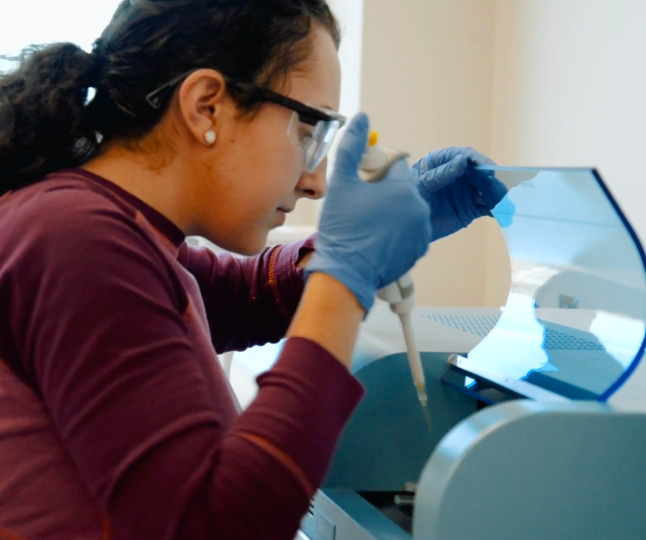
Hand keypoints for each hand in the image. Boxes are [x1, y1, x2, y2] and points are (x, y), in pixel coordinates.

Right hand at [306, 114, 430, 312]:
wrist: (346, 273)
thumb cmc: (343, 229)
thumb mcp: (342, 183)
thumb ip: (353, 147)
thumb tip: (362, 118)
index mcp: (404, 189)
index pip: (396, 166)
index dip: (377, 172)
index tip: (363, 184)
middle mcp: (419, 209)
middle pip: (403, 189)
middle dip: (385, 193)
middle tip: (361, 207)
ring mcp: (422, 232)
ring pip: (406, 211)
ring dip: (392, 213)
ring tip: (367, 226)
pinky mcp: (418, 251)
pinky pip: (409, 232)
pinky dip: (396, 233)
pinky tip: (376, 240)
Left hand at [411, 147, 506, 240]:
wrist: (404, 226)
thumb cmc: (406, 199)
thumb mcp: (420, 185)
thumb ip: (440, 174)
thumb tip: (462, 161)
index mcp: (442, 160)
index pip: (463, 155)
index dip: (477, 160)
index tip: (488, 168)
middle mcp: (458, 173)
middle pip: (479, 171)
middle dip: (491, 178)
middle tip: (500, 186)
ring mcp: (466, 191)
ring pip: (486, 189)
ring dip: (497, 193)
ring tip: (504, 201)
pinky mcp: (471, 209)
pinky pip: (487, 206)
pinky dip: (496, 208)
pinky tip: (503, 212)